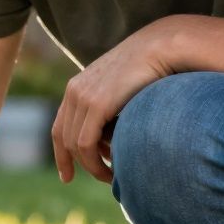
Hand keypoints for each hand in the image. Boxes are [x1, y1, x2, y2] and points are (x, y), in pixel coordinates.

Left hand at [52, 18, 179, 182]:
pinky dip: (93, 163)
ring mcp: (82, 97)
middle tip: (97, 178)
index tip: (65, 175)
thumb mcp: (124, 88)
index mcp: (77, 86)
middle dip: (73, 163)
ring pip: (75, 145)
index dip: (61, 153)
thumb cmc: (152, 67)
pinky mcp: (96, 104)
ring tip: (110, 178)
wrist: (163, 45)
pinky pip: (85, 144)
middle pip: (63, 138)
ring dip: (91, 166)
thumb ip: (115, 105)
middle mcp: (74, 91)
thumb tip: (116, 130)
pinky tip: (110, 171)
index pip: (60, 126)